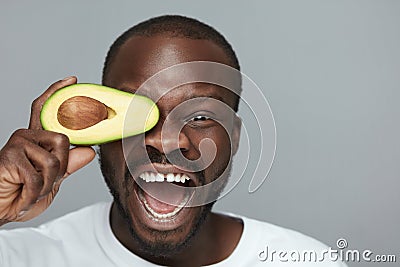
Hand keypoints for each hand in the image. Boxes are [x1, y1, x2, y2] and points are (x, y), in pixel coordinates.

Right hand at [0, 77, 95, 225]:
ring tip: (32, 190)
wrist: (0, 213)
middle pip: (62, 139)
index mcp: (37, 140)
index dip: (58, 93)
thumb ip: (69, 166)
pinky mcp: (9, 156)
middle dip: (60, 167)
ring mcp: (17, 144)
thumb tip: (89, 151)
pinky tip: (23, 195)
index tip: (71, 80)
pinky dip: (35, 192)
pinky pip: (38, 175)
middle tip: (45, 182)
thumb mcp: (52, 181)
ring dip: (48, 183)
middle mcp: (27, 137)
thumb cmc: (22, 196)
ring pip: (54, 160)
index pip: (47, 111)